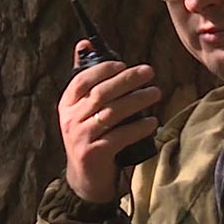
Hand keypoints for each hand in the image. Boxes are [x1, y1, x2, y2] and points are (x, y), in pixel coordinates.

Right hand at [59, 40, 160, 203]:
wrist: (85, 180)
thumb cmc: (90, 136)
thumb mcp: (82, 109)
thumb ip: (85, 79)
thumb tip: (85, 43)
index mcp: (67, 104)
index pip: (82, 80)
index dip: (103, 69)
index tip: (123, 64)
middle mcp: (71, 119)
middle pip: (101, 93)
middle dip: (127, 80)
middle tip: (148, 72)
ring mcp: (82, 137)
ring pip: (112, 113)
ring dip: (137, 100)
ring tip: (156, 93)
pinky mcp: (95, 154)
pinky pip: (120, 136)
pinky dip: (138, 128)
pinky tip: (152, 122)